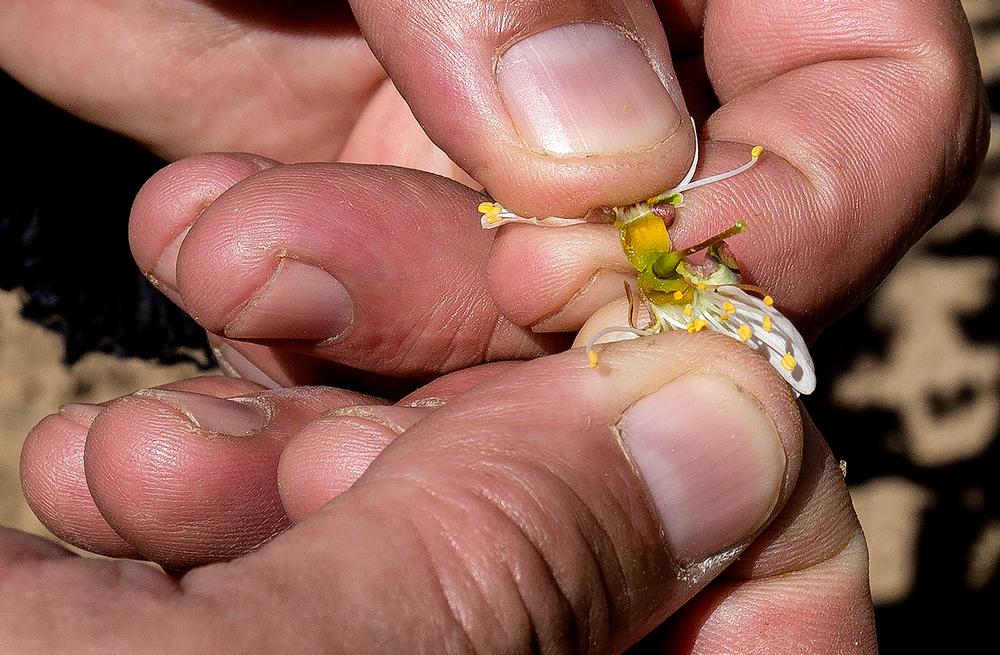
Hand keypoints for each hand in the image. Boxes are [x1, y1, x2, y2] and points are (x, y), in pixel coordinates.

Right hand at [12, 336, 874, 651]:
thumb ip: (527, 575)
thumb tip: (732, 422)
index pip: (777, 637)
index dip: (725, 481)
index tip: (615, 340)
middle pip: (596, 552)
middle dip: (479, 431)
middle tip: (341, 377)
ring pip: (439, 527)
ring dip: (317, 447)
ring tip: (161, 457)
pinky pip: (307, 551)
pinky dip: (226, 496)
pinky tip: (103, 492)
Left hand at [26, 0, 968, 388]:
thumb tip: (608, 167)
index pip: (880, 103)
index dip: (786, 218)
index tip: (588, 271)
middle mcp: (640, 71)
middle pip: (689, 266)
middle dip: (514, 307)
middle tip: (311, 271)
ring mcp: (520, 164)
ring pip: (539, 335)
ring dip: (385, 330)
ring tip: (223, 253)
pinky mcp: (403, 228)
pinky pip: (413, 344)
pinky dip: (316, 343)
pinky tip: (206, 260)